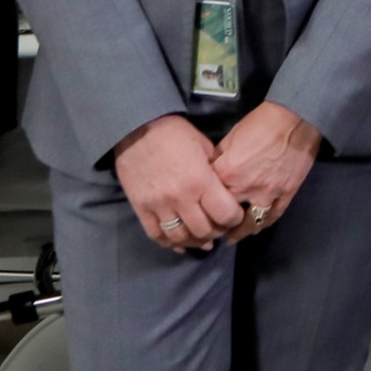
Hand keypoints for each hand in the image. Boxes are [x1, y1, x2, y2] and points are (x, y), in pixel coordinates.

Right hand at [112, 115, 245, 252]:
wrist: (135, 128)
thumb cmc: (174, 133)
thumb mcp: (204, 146)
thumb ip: (216, 170)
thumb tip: (226, 188)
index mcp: (201, 181)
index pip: (225, 214)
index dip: (234, 219)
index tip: (235, 216)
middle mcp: (181, 198)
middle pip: (204, 231)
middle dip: (216, 232)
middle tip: (219, 228)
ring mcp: (159, 205)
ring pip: (181, 237)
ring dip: (195, 242)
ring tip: (202, 240)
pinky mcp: (142, 208)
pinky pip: (157, 234)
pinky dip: (170, 243)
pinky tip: (179, 242)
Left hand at [213, 102, 323, 239]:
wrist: (295, 119)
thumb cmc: (260, 123)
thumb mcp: (231, 137)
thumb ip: (219, 158)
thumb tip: (211, 171)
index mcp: (228, 172)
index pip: (208, 195)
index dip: (202, 202)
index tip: (198, 208)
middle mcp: (246, 188)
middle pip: (226, 213)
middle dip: (217, 221)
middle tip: (211, 227)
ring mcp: (268, 194)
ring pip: (250, 223)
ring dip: (239, 232)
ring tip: (231, 237)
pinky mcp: (286, 195)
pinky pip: (272, 217)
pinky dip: (261, 225)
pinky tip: (254, 229)